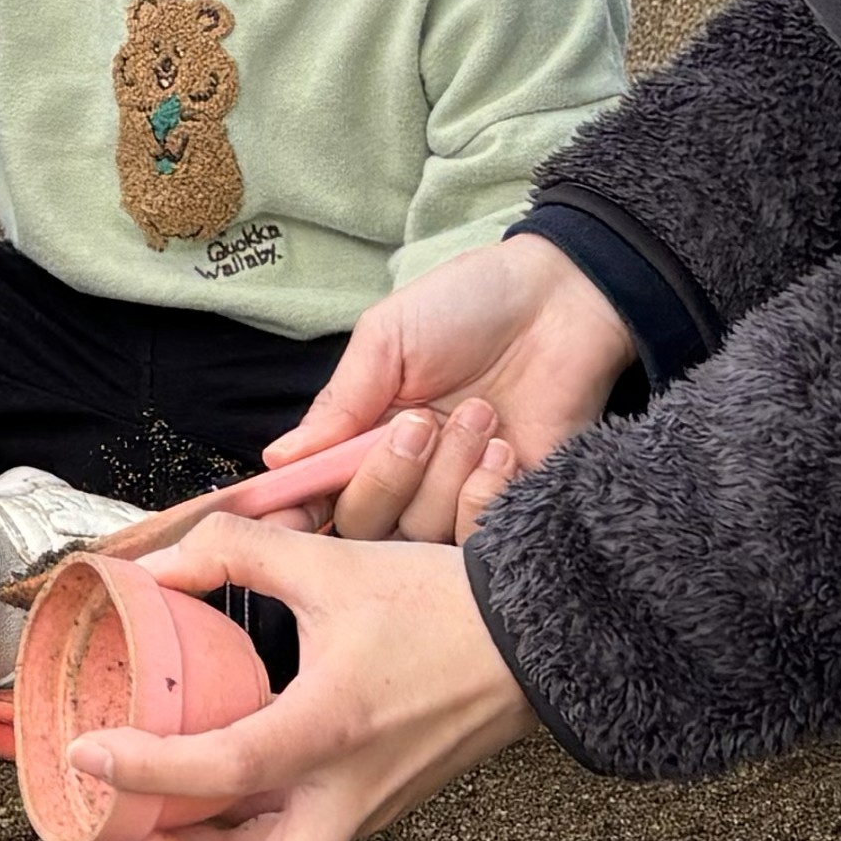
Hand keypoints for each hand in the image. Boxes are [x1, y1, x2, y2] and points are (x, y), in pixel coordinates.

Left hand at [85, 506, 537, 840]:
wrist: (545, 636)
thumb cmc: (448, 606)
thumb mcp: (334, 564)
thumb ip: (236, 551)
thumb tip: (161, 565)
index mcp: (330, 733)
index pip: (218, 773)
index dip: (141, 772)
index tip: (88, 755)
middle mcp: (350, 795)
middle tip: (142, 828)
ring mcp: (369, 811)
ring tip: (164, 802)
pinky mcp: (379, 806)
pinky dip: (249, 833)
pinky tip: (221, 778)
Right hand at [272, 234, 637, 534]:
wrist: (561, 301)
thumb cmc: (468, 305)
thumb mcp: (388, 339)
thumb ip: (339, 403)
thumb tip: (279, 458)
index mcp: (366, 434)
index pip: (318, 495)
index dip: (295, 514)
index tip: (284, 516)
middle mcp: (408, 475)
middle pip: (365, 526)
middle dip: (386, 477)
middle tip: (420, 424)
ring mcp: (458, 495)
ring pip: (422, 532)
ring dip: (447, 473)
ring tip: (480, 414)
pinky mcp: (512, 507)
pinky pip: (478, 539)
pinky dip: (486, 495)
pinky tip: (504, 448)